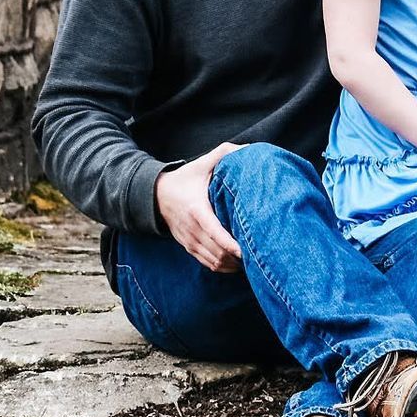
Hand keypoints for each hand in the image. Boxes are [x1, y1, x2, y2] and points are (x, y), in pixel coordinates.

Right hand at [155, 143, 243, 272]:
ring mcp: (190, 242)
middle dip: (239, 258)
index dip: (234, 246)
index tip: (249, 249)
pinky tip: (238, 262)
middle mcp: (193, 230)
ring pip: (215, 262)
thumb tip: (249, 149)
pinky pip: (208, 264)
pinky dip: (224, 267)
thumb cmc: (185, 179)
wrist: (157, 196)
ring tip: (251, 259)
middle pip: (219, 253)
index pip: (217, 235)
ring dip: (233, 264)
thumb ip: (225, 153)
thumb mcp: (202, 163)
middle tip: (259, 254)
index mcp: (198, 211)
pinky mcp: (190, 248)